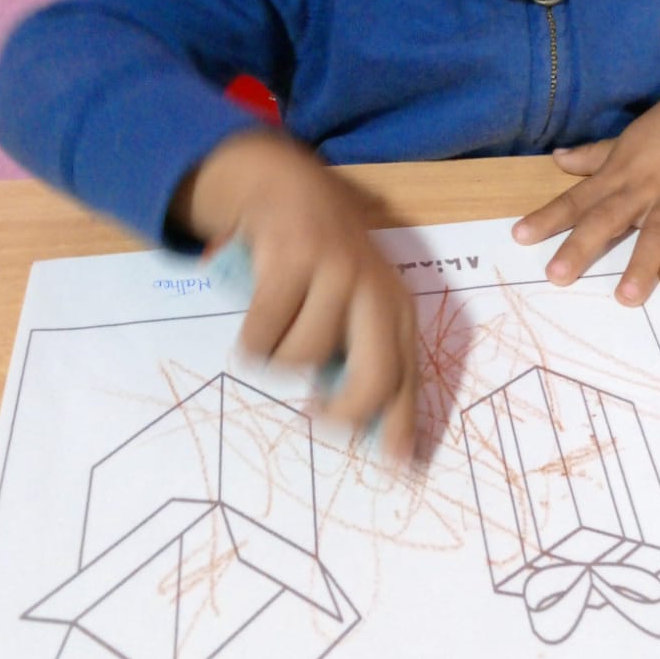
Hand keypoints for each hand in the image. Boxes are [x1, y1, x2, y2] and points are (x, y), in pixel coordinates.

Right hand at [171, 131, 419, 458]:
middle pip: (374, 378)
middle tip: (315, 415)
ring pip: (305, 358)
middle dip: (342, 412)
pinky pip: (264, 333)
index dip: (403, 427)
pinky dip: (252, 342)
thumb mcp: (352, 305)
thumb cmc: (320, 263)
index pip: (408, 379)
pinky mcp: (294, 258)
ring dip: (279, 361)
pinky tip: (254, 326)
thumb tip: (362, 431)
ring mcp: (339, 272)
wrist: (288, 188)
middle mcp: (377, 292)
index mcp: (397, 310)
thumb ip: (358, 355)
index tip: (397, 470)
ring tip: (275, 335)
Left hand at [512, 66, 659, 303]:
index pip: (576, 199)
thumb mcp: (626, 141)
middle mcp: (642, 188)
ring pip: (656, 233)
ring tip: (625, 298)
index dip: (547, 217)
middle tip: (557, 277)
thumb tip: (557, 159)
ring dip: (640, 265)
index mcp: (618, 175)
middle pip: (607, 219)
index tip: (519, 237)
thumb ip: (593, 156)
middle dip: (581, 247)